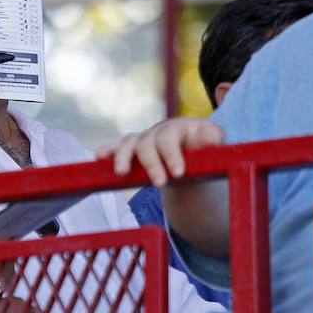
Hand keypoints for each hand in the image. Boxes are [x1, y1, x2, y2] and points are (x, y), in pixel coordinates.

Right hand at [96, 117, 223, 186]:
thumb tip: (212, 142)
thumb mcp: (213, 141)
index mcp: (177, 128)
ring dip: (122, 157)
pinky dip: (106, 151)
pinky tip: (99, 158)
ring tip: (121, 173)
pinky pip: (115, 147)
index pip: (170, 139)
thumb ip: (212, 140)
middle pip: (147, 144)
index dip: (172, 155)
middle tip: (160, 184)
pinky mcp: (131, 148)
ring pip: (128, 144)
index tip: (178, 173)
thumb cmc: (204, 144)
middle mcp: (156, 131)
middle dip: (151, 164)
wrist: (191, 144)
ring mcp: (142, 139)